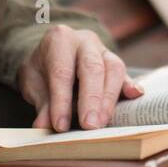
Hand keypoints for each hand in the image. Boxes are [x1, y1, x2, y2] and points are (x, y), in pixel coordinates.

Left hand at [16, 24, 143, 131]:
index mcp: (59, 40)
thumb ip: (42, 103)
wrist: (53, 54)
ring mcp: (103, 50)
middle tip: (90, 125)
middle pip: (92, 68)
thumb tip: (43, 125)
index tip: (60, 125)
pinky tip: (135, 96)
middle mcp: (84, 41)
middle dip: (92, 99)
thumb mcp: (33, 82)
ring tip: (103, 122)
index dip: (61, 100)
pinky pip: (125, 74)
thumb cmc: (43, 69)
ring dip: (109, 98)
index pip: (62, 72)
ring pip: (113, 69)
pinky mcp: (116, 63)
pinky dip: (130, 86)